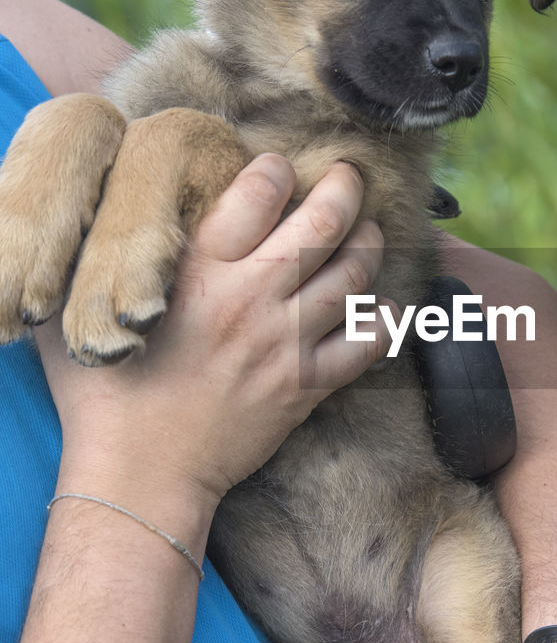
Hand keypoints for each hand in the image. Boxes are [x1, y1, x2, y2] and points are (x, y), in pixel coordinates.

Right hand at [37, 154, 390, 507]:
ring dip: (370, 244)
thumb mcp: (89, 307)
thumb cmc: (106, 392)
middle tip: (349, 176)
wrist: (141, 473)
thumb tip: (102, 213)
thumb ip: (103, 256)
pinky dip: (382, 320)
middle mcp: (252, 296)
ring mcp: (286, 341)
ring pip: (355, 274)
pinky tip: (381, 307)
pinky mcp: (307, 384)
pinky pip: (366, 343)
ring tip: (368, 231)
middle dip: (347, 188)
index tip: (279, 169)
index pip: (260, 190)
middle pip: (325, 222)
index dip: (277, 169)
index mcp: (201, 269)